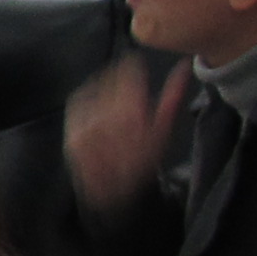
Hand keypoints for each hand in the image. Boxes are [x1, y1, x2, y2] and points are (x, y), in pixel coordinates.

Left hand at [64, 54, 188, 216]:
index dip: (133, 66)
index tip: (135, 64)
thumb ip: (173, 96)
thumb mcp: (164, 130)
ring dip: (104, 85)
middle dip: (120, 76)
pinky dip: (87, 96)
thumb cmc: (144, 160)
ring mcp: (87, 128)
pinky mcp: (72, 135)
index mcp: (134, 115)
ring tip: (113, 94)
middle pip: (110, 79)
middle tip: (126, 79)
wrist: (117, 192)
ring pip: (94, 88)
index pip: (129, 73)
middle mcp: (109, 119)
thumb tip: (184, 67)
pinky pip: (77, 103)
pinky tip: (96, 101)